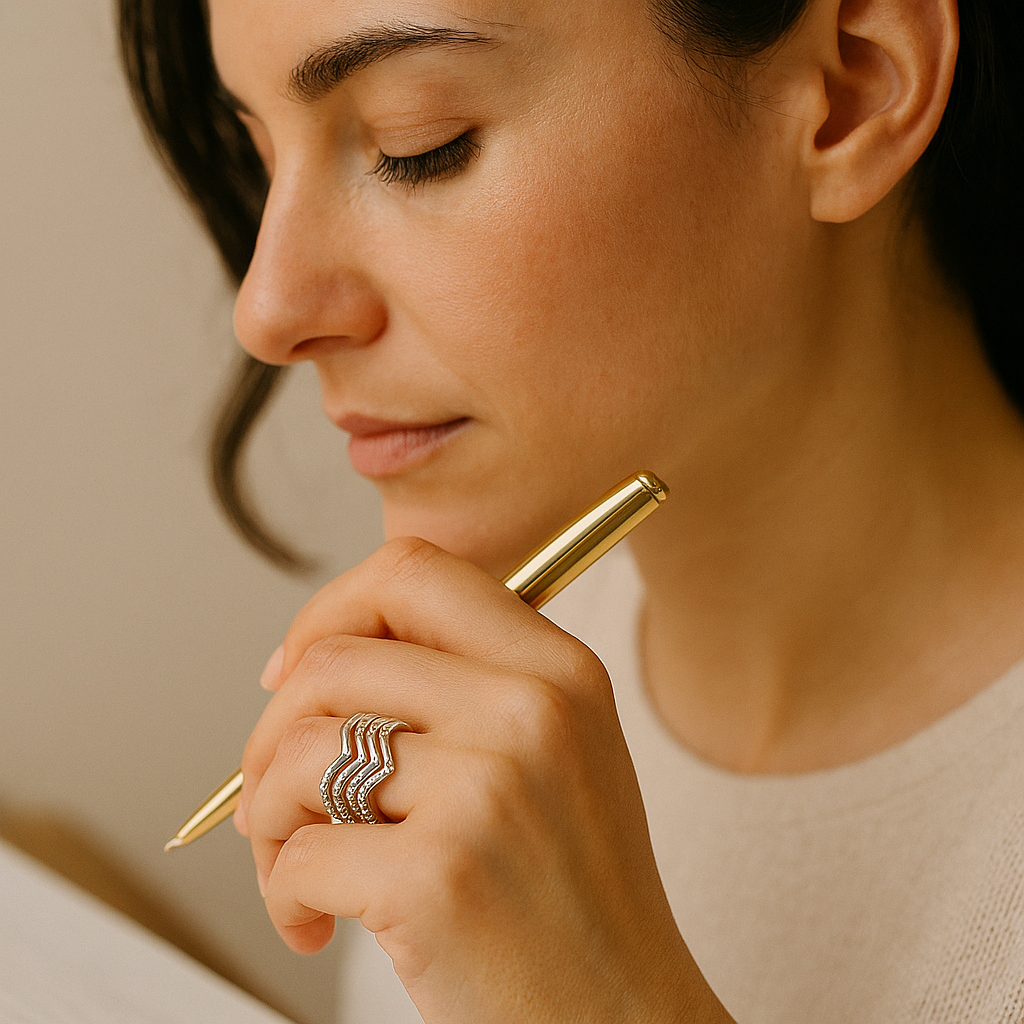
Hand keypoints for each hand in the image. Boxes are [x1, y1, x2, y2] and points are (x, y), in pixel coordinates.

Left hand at [238, 537, 732, 1023]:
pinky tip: (320, 924)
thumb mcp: (555, 751)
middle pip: (333, 658)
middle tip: (277, 795)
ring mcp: (489, 788)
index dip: (331, 611)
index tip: (295, 674)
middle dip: (272, 730)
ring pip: (301, 751)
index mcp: (559, 668)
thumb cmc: (574, 895)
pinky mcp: (440, 876)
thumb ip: (463, 681)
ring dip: (266, 817)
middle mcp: (530, 710)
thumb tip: (320, 653)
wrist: (622, 1018)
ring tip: (297, 867)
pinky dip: (283, 896)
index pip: (413, 571)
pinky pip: (297, 854)